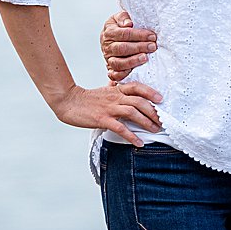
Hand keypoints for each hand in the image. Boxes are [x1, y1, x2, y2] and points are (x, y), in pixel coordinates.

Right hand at [48, 83, 163, 146]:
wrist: (68, 101)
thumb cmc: (86, 98)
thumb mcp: (103, 91)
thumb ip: (114, 89)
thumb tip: (120, 86)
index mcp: (116, 90)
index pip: (137, 87)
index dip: (150, 92)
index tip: (161, 99)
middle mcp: (115, 97)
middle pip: (139, 101)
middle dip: (153, 111)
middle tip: (162, 121)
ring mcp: (109, 108)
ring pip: (132, 113)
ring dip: (146, 122)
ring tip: (155, 130)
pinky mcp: (102, 119)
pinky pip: (120, 128)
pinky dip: (131, 136)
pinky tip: (139, 143)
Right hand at [102, 11, 157, 81]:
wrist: (111, 37)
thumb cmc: (119, 27)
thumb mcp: (119, 17)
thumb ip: (123, 17)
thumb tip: (128, 23)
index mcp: (109, 32)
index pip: (124, 34)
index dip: (139, 35)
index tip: (152, 36)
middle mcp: (107, 47)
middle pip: (122, 48)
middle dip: (139, 47)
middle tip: (152, 46)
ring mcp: (108, 59)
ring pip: (118, 63)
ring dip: (132, 61)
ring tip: (145, 58)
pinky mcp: (111, 69)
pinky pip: (114, 75)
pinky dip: (122, 74)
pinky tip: (132, 71)